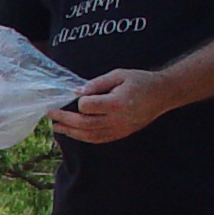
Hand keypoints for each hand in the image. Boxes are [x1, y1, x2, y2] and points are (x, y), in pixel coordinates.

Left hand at [47, 69, 169, 143]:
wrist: (163, 94)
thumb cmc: (140, 81)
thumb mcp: (119, 75)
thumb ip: (96, 84)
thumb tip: (77, 92)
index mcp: (117, 103)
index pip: (88, 107)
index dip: (79, 101)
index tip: (76, 95)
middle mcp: (118, 119)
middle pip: (85, 124)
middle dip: (65, 119)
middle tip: (51, 115)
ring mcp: (120, 129)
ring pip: (90, 135)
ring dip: (71, 132)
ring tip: (57, 127)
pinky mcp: (122, 134)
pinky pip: (99, 139)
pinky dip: (84, 137)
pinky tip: (73, 133)